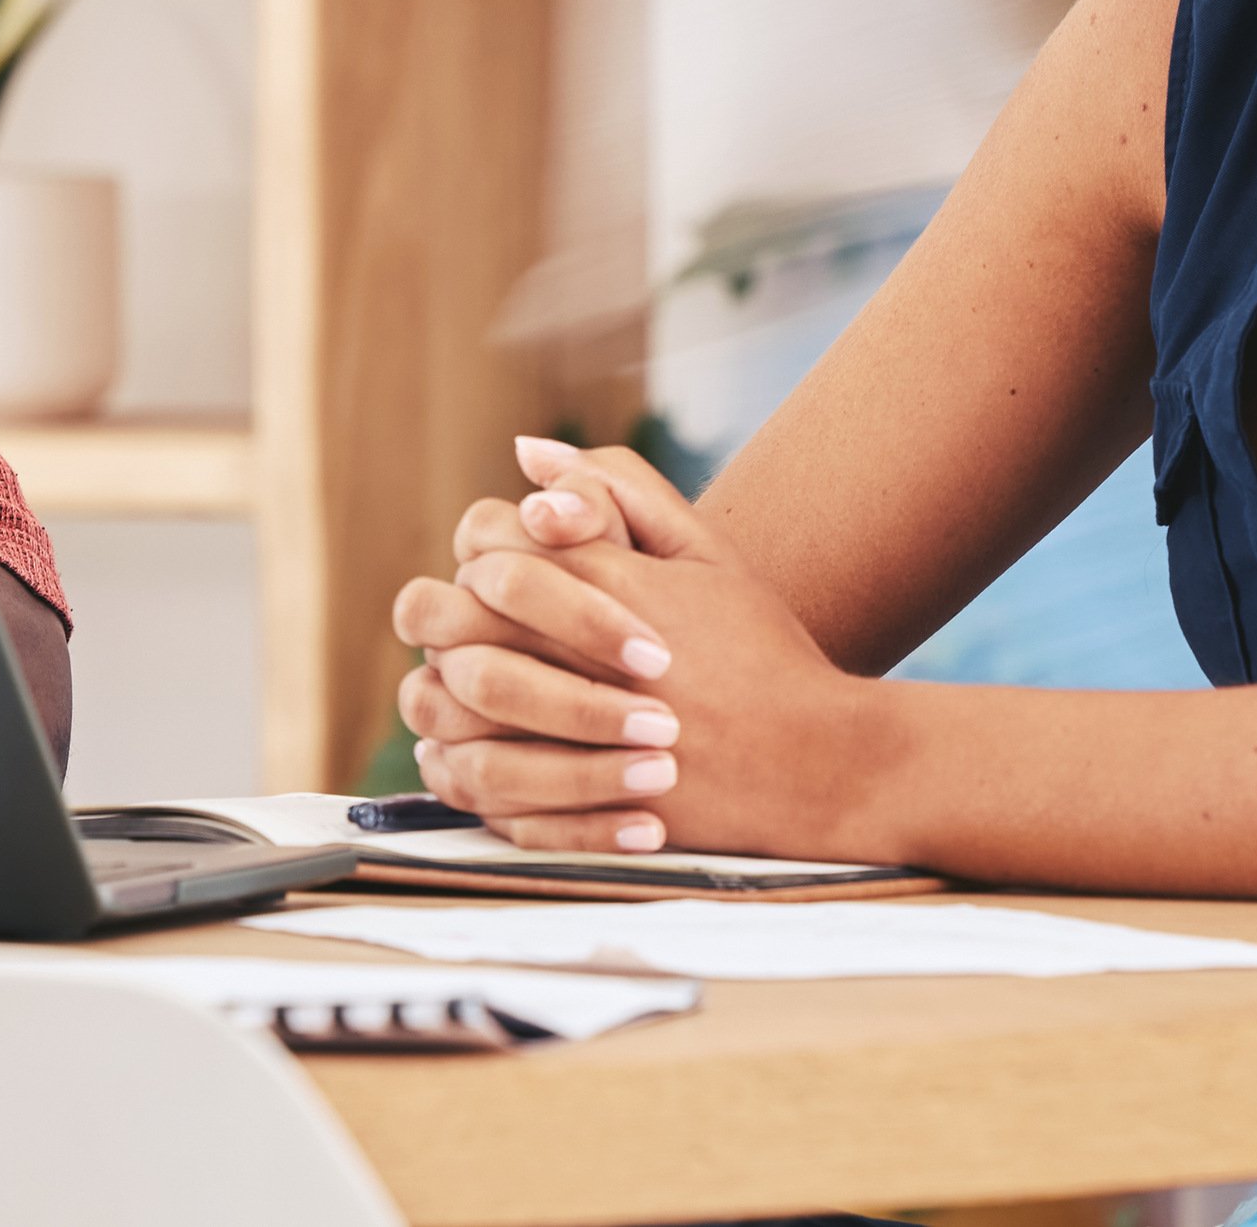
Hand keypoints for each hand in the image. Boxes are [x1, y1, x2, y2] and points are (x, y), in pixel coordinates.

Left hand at [392, 439, 879, 859]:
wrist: (815, 765)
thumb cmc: (760, 651)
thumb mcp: (706, 552)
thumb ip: (619, 490)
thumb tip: (527, 450)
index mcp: (605, 582)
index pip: (486, 540)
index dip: (480, 549)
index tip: (503, 573)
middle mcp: (577, 654)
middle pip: (442, 617)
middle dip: (442, 619)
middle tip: (473, 633)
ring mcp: (571, 736)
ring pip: (442, 705)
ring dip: (443, 693)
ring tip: (475, 695)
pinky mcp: (573, 806)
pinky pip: (473, 785)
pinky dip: (464, 767)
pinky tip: (488, 753)